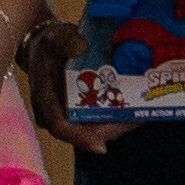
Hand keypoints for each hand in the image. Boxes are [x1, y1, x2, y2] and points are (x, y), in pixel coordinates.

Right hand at [17, 22, 132, 155]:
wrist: (44, 46)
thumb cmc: (49, 44)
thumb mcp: (55, 38)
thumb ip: (67, 42)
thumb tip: (80, 46)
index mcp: (45, 98)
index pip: (59, 127)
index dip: (79, 138)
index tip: (100, 146)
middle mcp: (55, 112)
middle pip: (82, 133)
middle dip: (109, 131)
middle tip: (134, 123)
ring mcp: (67, 113)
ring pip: (92, 129)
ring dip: (116, 126)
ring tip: (140, 117)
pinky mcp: (78, 110)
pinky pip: (96, 120)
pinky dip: (115, 117)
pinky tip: (136, 111)